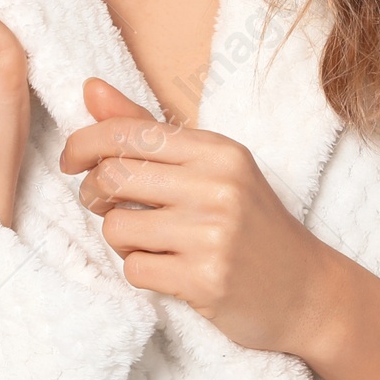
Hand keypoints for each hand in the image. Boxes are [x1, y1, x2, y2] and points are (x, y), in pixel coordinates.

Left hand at [60, 78, 331, 353]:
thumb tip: (90, 88)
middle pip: (112, 176)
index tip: (72, 162)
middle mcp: (218, 186)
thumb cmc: (251, 225)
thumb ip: (147, 128)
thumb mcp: (212, 168)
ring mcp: (214, 234)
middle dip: (94, 194)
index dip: (84, 143)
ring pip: (116, 227)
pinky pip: (134, 269)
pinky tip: (170, 270)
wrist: (307, 291)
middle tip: (104, 205)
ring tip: (149, 242)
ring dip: (120, 239)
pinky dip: (141, 271)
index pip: (128, 131)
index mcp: (218, 151)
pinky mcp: (206, 280)